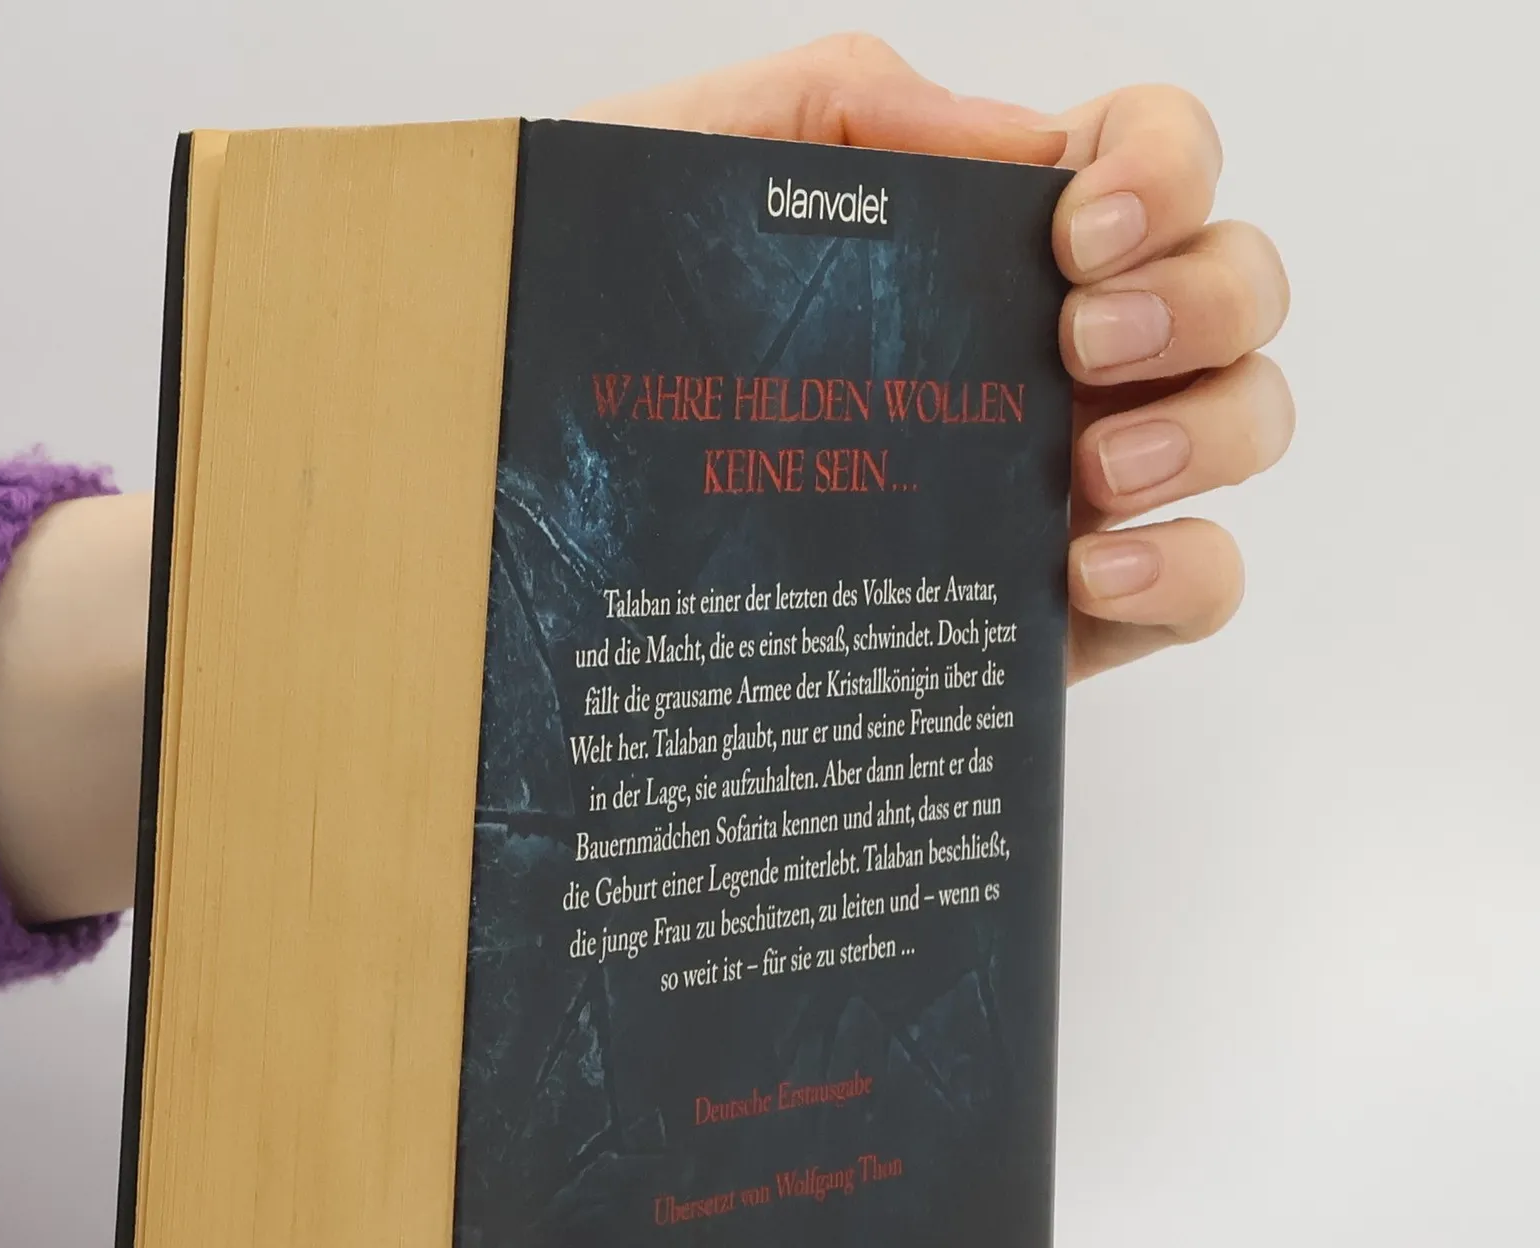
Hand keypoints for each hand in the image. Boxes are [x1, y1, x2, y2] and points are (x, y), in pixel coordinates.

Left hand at [580, 36, 1292, 682]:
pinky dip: (1189, 569)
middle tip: (1079, 340)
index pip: (1148, 159)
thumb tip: (1010, 142)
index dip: (1164, 168)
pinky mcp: (1053, 617)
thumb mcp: (688, 169)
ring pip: (1244, 424)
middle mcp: (1050, 357)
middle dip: (1199, 297)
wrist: (525, 476)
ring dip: (1212, 428)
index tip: (1077, 230)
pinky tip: (1083, 571)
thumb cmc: (608, 322)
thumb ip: (838, 107)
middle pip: (1235, 289)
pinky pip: (1201, 587)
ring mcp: (1064, 487)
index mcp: (983, 242)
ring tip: (1095, 469)